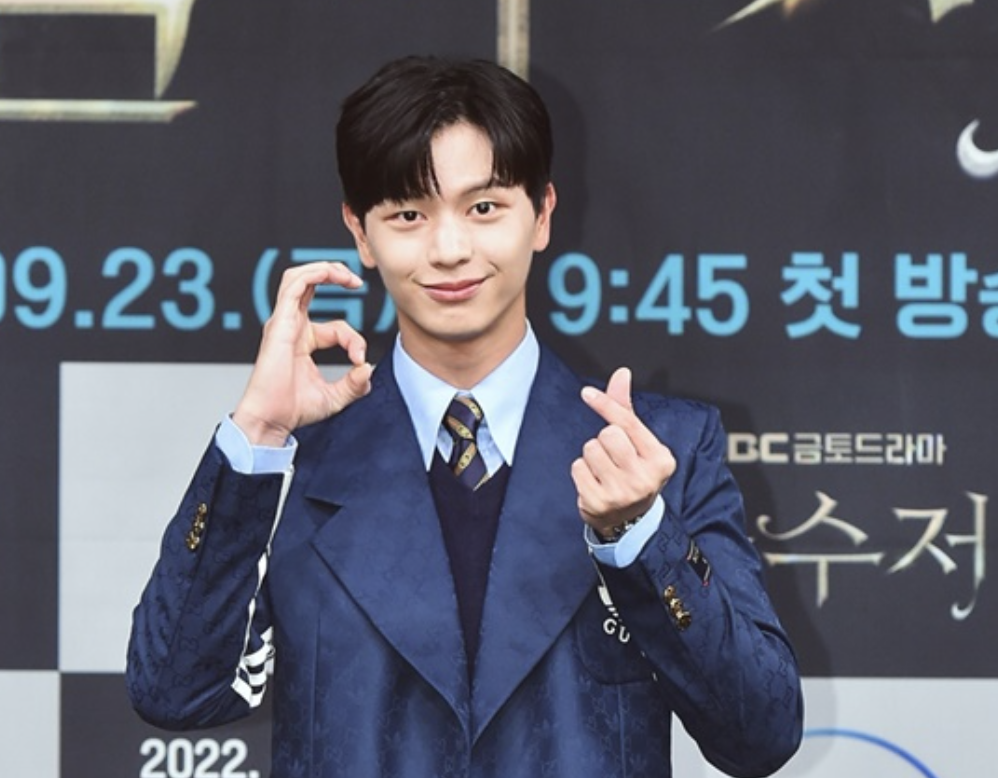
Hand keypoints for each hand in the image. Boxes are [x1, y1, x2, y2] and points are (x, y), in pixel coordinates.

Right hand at [232, 262, 373, 445]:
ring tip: (347, 276)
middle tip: (356, 281)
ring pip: (298, 278)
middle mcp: (291, 326)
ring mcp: (283, 323)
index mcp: (303, 339)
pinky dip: (314, 274)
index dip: (355, 339)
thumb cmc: (294, 410)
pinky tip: (333, 275)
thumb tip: (368, 369)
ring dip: (324, 269)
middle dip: (334, 274)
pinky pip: (294, 286)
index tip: (360, 360)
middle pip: (309, 285)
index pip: (338, 327)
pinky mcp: (280, 324)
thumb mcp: (336, 396)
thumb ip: (355, 384)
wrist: (272, 420)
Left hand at [571, 367, 675, 537]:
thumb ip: (626, 409)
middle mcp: (644, 478)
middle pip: (607, 434)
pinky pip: (577, 468)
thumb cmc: (633, 473)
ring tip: (604, 471)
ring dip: (591, 456)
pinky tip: (595, 483)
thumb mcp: (638, 444)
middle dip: (604, 440)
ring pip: (590, 449)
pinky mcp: (598, 503)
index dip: (605, 405)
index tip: (587, 393)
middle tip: (613, 457)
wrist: (630, 521)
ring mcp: (621, 493)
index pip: (627, 423)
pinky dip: (581, 472)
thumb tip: (621, 373)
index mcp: (660, 459)